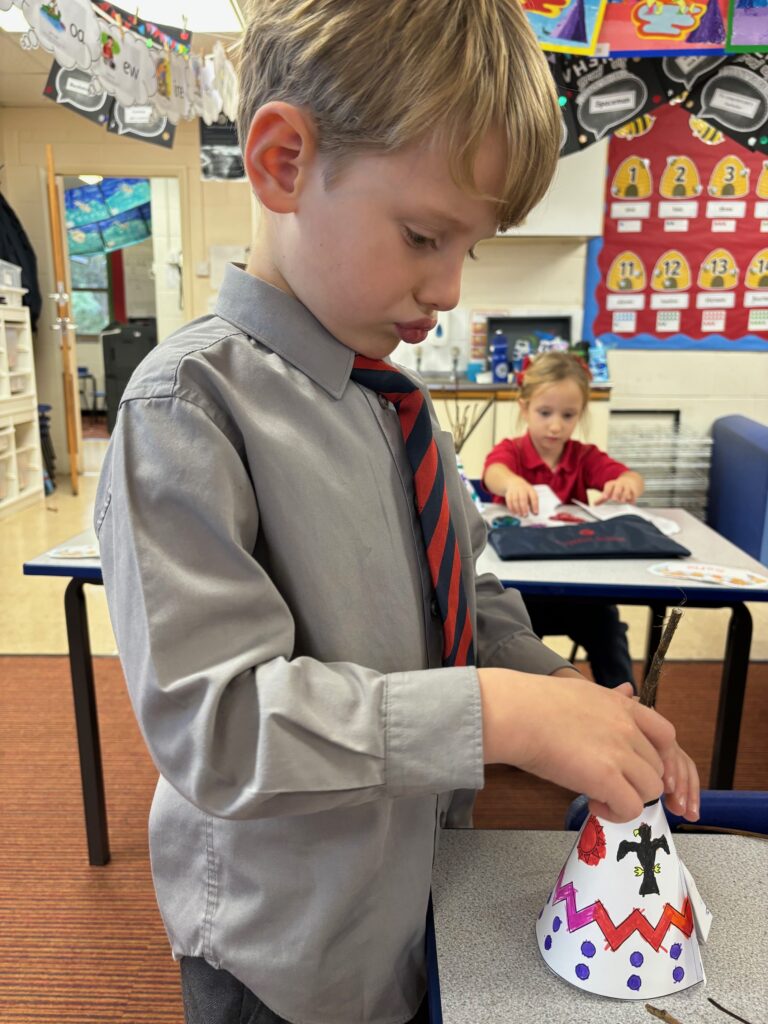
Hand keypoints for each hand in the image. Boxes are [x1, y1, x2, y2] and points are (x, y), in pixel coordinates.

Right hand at [477, 669, 699, 823]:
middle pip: (658, 766)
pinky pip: (632, 808)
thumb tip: (627, 690)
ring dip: (629, 798)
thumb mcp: (582, 691)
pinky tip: (594, 804)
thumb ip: (609, 699)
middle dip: (637, 780)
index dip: (659, 757)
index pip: (666, 734)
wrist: (514, 712)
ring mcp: (619, 752)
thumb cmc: (533, 702)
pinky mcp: (606, 777)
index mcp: (621, 705)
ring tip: (599, 796)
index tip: (640, 768)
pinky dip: (616, 813)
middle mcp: (627, 727)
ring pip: (651, 789)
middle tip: (610, 785)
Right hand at [504, 478, 538, 516]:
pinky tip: (514, 512)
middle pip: (523, 498)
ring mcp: (514, 490)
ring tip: (520, 515)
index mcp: (530, 489)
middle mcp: (522, 489)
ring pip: (515, 500)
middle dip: (524, 508)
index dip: (535, 505)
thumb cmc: (524, 492)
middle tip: (525, 515)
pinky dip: (511, 508)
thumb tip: (535, 513)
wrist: (513, 482)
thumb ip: (533, 504)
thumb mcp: (530, 495)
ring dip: (517, 509)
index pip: (534, 497)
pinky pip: (509, 501)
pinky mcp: (508, 493)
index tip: (535, 513)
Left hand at [595, 475, 640, 504]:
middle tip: (615, 498)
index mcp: (612, 484)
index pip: (609, 486)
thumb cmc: (617, 488)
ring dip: (624, 496)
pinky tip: (631, 502)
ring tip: (622, 500)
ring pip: (626, 491)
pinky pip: (634, 495)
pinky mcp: (634, 491)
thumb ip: (602, 498)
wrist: (630, 481)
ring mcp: (627, 487)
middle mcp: (620, 484)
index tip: (605, 496)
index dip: (607, 491)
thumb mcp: (609, 491)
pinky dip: (632, 498)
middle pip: (618, 487)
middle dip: (616, 493)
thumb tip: (594, 504)